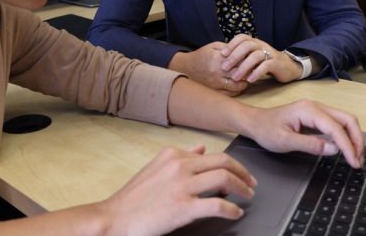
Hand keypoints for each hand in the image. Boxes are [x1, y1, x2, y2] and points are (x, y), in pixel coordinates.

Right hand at [102, 145, 256, 234]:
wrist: (114, 218)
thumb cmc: (133, 198)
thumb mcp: (155, 168)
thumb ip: (180, 156)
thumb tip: (201, 148)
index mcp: (172, 154)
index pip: (211, 154)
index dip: (230, 164)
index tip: (239, 173)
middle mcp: (179, 165)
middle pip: (223, 162)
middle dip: (243, 172)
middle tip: (251, 183)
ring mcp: (182, 186)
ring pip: (224, 178)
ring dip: (242, 187)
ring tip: (248, 196)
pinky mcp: (183, 207)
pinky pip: (217, 204)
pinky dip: (231, 208)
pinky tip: (235, 213)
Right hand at [168, 43, 248, 95]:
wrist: (185, 67)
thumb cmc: (201, 55)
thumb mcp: (213, 46)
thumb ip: (228, 47)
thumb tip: (244, 50)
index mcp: (218, 59)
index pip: (239, 61)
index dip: (248, 61)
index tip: (252, 60)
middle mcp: (217, 72)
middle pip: (240, 74)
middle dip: (249, 72)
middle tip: (253, 70)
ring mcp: (215, 83)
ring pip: (237, 86)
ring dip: (244, 83)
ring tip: (246, 78)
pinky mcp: (214, 91)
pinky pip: (230, 94)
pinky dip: (237, 91)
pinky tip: (238, 86)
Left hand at [220, 34, 302, 82]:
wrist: (287, 66)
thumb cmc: (265, 62)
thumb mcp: (253, 56)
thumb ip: (242, 56)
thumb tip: (223, 60)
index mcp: (254, 42)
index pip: (241, 37)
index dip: (231, 44)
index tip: (222, 54)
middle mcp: (261, 45)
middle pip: (247, 45)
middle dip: (234, 56)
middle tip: (224, 67)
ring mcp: (270, 53)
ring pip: (255, 56)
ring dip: (244, 67)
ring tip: (235, 77)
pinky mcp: (276, 63)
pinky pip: (266, 65)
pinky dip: (256, 72)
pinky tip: (249, 80)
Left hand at [246, 100, 364, 168]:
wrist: (255, 122)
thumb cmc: (266, 130)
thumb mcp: (285, 141)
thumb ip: (310, 145)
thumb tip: (334, 149)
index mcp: (308, 110)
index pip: (336, 128)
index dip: (348, 146)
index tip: (354, 162)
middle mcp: (316, 106)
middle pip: (347, 119)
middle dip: (357, 140)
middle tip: (358, 160)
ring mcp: (317, 110)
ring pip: (344, 120)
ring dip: (353, 138)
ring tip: (355, 157)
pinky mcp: (316, 116)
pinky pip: (337, 124)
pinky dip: (345, 136)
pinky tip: (345, 149)